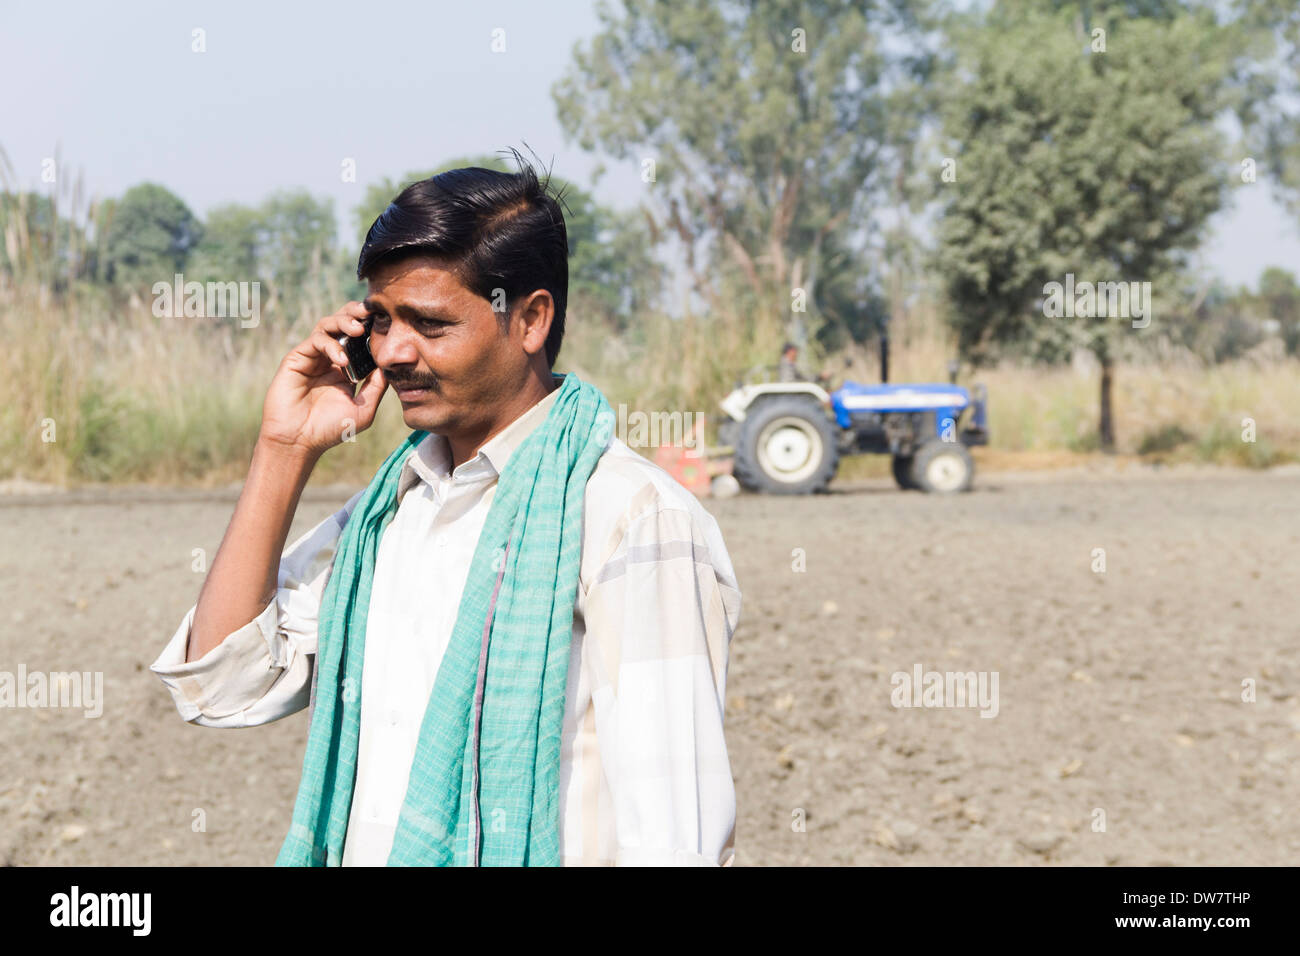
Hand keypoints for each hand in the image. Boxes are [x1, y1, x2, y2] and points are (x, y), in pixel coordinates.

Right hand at [259, 302, 388, 457]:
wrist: (299, 440)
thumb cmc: (330, 429)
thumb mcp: (364, 408)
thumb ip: (377, 386)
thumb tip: (391, 366)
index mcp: (346, 367)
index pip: (360, 338)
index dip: (371, 327)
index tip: (388, 321)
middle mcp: (329, 357)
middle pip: (343, 323)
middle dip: (356, 313)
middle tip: (371, 312)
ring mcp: (313, 356)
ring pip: (327, 325)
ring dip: (344, 322)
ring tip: (358, 329)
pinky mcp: (297, 358)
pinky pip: (315, 341)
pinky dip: (331, 345)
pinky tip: (342, 360)